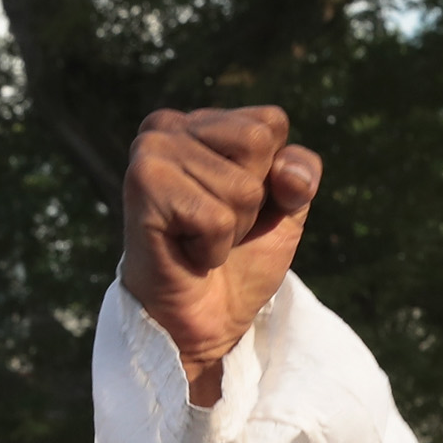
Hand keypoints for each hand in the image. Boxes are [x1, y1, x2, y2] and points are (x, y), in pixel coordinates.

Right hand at [120, 107, 320, 399]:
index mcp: (201, 122)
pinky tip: (186, 251)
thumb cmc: (239, 260)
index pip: (271, 123)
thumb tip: (288, 172)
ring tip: (199, 239)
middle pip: (257, 143)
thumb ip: (300, 175)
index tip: (241, 206)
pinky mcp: (143, 184)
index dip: (274, 176)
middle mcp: (168, 125)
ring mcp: (150, 150)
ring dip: (232, 228)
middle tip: (218, 225)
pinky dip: (212, 248)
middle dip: (253, 200)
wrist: (205, 320)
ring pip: (241, 186)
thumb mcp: (286, 211)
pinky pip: (216, 217)